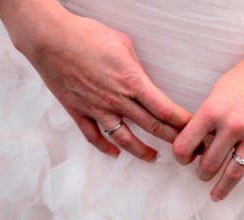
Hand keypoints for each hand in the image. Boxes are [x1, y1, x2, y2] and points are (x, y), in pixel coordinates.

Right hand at [19, 10, 190, 160]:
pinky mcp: (79, 112)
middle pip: (152, 127)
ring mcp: (97, 109)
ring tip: (154, 158)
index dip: (182, 122)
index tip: (193, 129)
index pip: (165, 109)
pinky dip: (105, 147)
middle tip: (186, 149)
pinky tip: (114, 153)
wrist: (50, 39)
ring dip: (142, 151)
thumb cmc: (86, 36)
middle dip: (173, 139)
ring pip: (125, 139)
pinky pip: (94, 136)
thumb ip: (136, 68)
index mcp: (132, 82)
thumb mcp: (123, 45)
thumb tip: (143, 80)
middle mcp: (117, 100)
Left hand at [173, 47, 243, 214]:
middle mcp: (232, 126)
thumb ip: (205, 117)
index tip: (183, 158)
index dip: (180, 156)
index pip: (186, 144)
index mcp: (212, 111)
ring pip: (235, 172)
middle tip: (201, 173)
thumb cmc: (243, 75)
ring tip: (215, 194)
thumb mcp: (215, 91)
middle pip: (209, 163)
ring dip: (222, 186)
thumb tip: (196, 139)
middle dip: (201, 172)